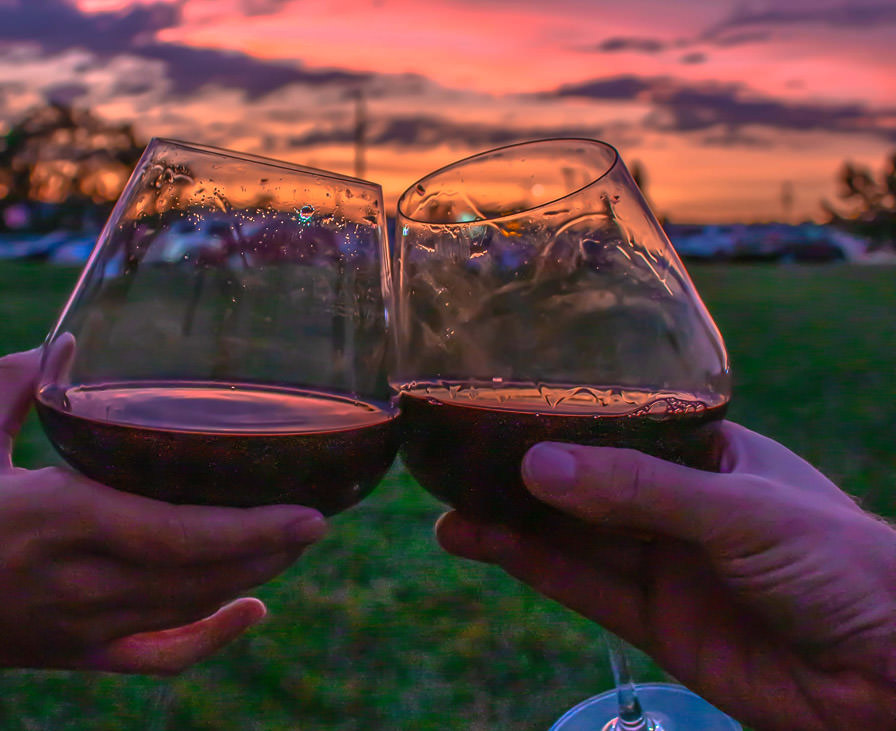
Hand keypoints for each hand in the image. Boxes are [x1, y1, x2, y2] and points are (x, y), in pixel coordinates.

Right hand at [0, 340, 327, 677]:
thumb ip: (15, 386)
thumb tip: (63, 339)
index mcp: (54, 517)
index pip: (173, 532)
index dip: (247, 528)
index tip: (307, 511)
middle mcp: (78, 578)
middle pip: (198, 574)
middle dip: (267, 550)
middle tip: (317, 521)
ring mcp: (81, 626)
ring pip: (188, 608)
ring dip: (248, 578)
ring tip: (292, 545)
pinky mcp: (77, 655)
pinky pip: (157, 657)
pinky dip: (209, 639)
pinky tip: (251, 611)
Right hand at [435, 422, 895, 730]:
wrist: (892, 679)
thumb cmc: (841, 562)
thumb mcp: (741, 509)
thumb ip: (639, 490)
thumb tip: (537, 466)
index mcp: (712, 454)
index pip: (623, 428)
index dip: (563, 422)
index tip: (500, 409)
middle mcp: (681, 505)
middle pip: (589, 486)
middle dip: (526, 477)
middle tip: (455, 463)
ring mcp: (665, 565)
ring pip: (574, 539)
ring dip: (512, 526)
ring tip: (449, 512)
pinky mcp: (654, 624)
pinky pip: (583, 588)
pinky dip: (532, 568)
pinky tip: (484, 546)